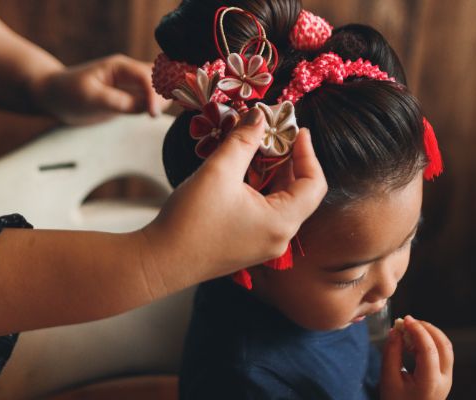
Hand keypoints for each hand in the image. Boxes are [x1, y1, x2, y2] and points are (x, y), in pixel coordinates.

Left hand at [30, 54, 168, 124]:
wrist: (54, 96)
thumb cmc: (68, 93)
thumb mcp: (90, 98)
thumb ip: (119, 102)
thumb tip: (146, 108)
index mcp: (120, 66)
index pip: (147, 77)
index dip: (154, 94)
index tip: (152, 114)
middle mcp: (130, 73)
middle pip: (161, 78)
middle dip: (166, 94)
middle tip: (156, 115)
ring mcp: (133, 85)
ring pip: (161, 88)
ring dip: (166, 100)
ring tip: (157, 116)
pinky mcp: (132, 98)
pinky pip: (154, 99)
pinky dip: (160, 105)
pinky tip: (158, 114)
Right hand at [135, 108, 327, 293]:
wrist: (160, 261)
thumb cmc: (190, 220)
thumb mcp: (219, 172)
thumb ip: (243, 140)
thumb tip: (259, 116)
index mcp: (281, 222)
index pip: (314, 183)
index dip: (308, 153)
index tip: (296, 129)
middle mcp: (280, 237)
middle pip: (300, 192)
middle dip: (289, 159)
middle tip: (274, 132)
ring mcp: (265, 244)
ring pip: (282, 201)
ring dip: (274, 172)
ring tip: (258, 146)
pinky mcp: (250, 245)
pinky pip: (267, 211)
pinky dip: (262, 188)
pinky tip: (245, 170)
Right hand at [381, 316, 452, 399]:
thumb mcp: (388, 379)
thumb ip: (391, 353)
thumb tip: (396, 331)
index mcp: (430, 382)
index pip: (429, 348)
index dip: (417, 330)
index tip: (404, 320)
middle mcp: (444, 379)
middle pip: (443, 344)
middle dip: (427, 328)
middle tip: (409, 321)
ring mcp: (447, 379)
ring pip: (446, 347)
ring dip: (431, 333)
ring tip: (411, 330)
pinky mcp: (445, 377)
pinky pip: (443, 353)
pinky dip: (431, 342)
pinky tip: (415, 342)